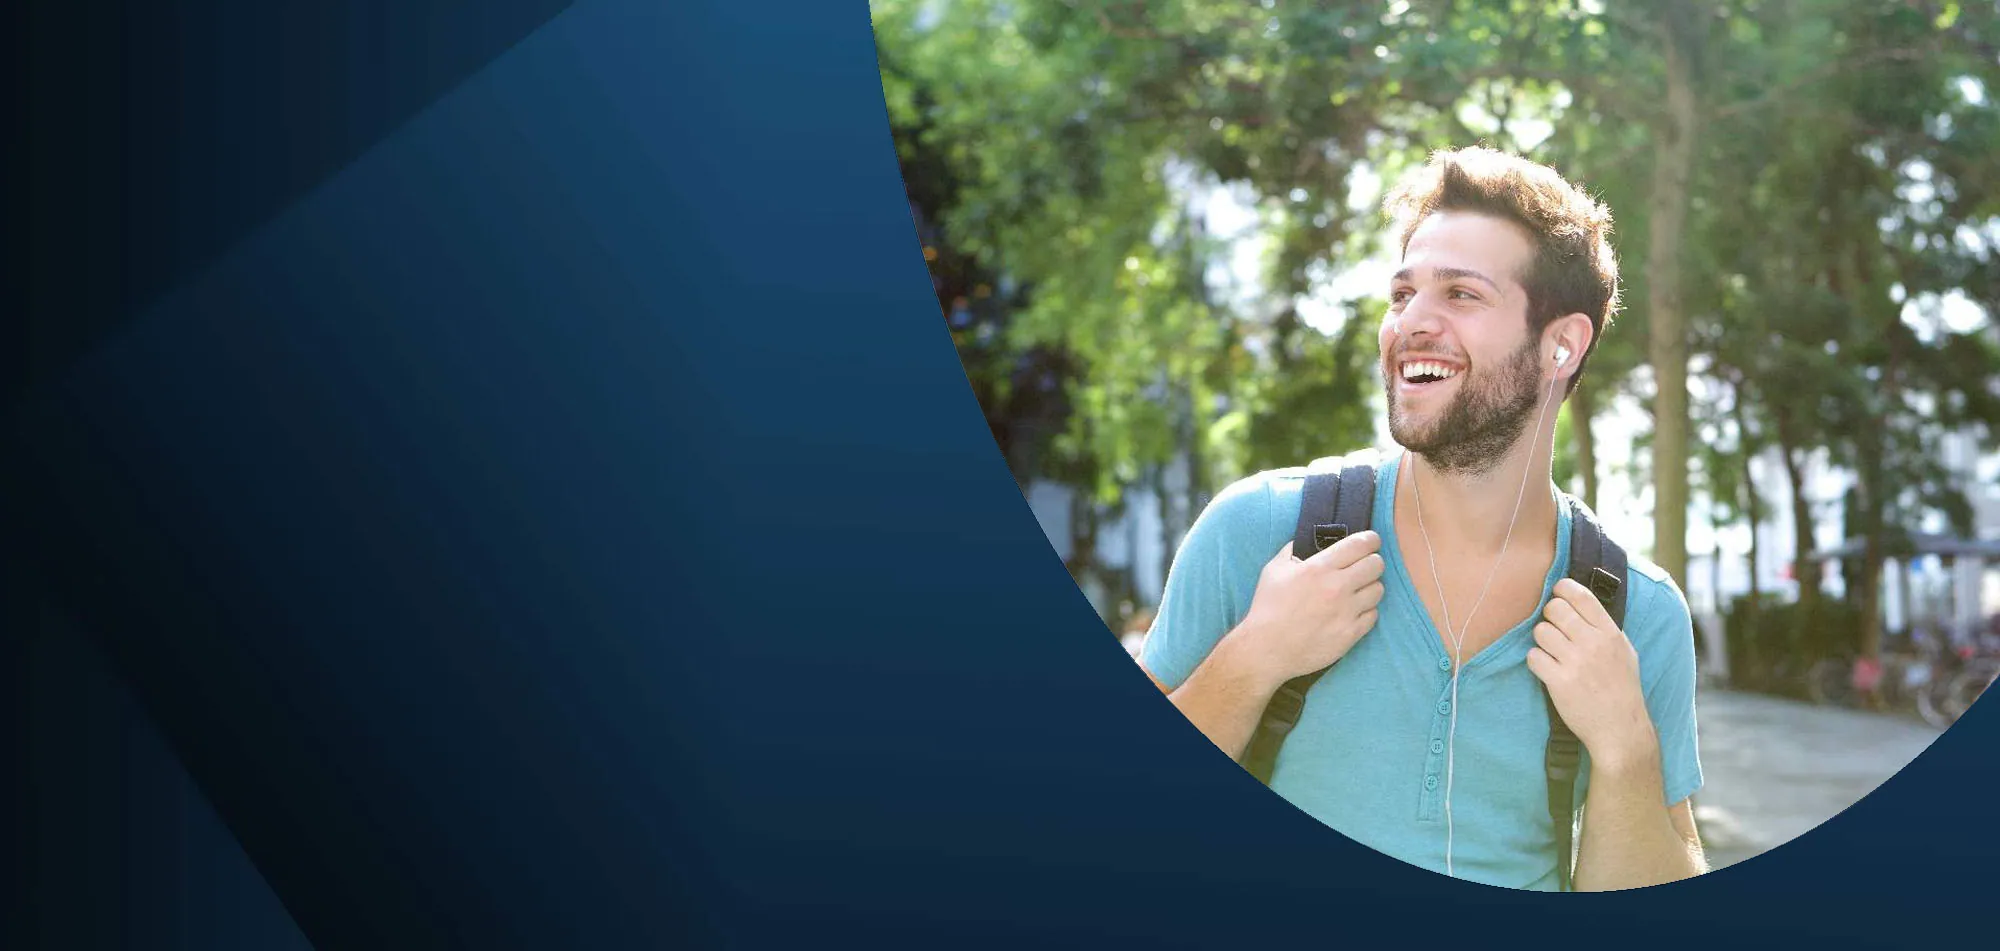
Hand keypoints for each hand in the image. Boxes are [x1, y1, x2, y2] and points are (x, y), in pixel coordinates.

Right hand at [1231, 531, 1384, 685]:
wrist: (1267, 649)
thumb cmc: (1268, 607)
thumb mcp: (1274, 569)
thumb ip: (1293, 549)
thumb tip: (1309, 540)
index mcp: (1319, 568)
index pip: (1361, 545)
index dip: (1370, 539)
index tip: (1370, 541)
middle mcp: (1338, 587)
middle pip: (1376, 565)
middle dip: (1372, 562)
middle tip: (1363, 567)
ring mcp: (1347, 612)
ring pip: (1378, 590)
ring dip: (1369, 588)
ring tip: (1356, 592)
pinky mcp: (1351, 634)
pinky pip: (1373, 615)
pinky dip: (1365, 612)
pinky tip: (1351, 612)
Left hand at [1527, 578, 1654, 765]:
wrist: (1620, 728)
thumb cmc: (1622, 688)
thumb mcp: (1624, 651)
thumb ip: (1603, 627)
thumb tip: (1579, 602)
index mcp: (1610, 633)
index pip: (1581, 595)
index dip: (1563, 589)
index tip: (1558, 595)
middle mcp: (1593, 644)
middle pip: (1554, 609)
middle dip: (1549, 616)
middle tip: (1554, 630)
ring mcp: (1576, 663)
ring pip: (1540, 631)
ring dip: (1542, 641)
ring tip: (1553, 653)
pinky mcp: (1559, 681)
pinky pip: (1533, 656)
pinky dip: (1536, 662)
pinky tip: (1548, 669)